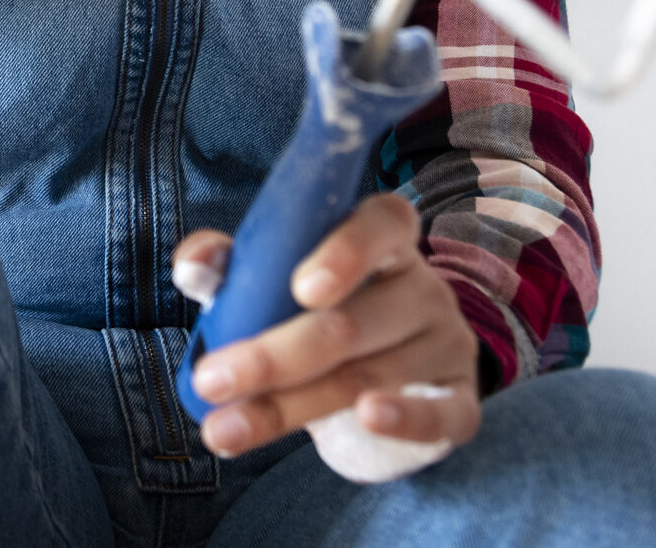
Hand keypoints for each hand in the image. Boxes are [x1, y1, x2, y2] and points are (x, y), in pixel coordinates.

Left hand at [173, 193, 481, 457]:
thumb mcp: (277, 275)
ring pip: (368, 375)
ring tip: (225, 429)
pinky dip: (406, 419)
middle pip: (350, 322)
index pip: (379, 225)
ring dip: (290, 406)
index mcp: (383, 236)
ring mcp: (448, 342)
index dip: (344, 252)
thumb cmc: (323, 304)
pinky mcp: (463, 399)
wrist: (396, 358)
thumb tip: (193, 263)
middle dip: (273, 356)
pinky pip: (442, 414)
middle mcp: (424, 284)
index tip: (300, 288)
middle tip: (209, 382)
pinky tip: (368, 419)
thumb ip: (232, 264)